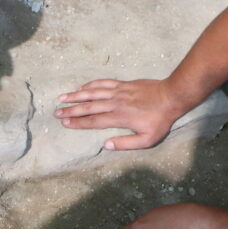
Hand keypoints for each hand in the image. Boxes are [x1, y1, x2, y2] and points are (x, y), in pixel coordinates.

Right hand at [55, 78, 184, 150]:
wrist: (171, 96)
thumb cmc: (160, 120)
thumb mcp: (147, 139)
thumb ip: (126, 144)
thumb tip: (106, 145)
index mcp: (119, 118)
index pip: (94, 121)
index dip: (78, 122)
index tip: (65, 123)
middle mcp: (115, 103)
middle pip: (89, 106)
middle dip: (71, 110)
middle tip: (56, 112)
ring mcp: (118, 92)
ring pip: (92, 93)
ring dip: (76, 96)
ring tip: (62, 97)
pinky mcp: (123, 84)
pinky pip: (103, 83)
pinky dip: (91, 85)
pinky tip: (82, 87)